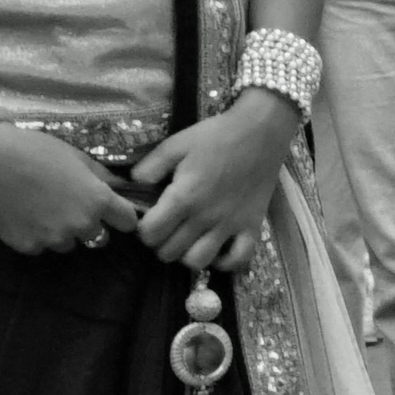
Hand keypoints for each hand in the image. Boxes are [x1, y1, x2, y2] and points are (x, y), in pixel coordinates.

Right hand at [0, 118, 138, 256]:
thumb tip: (122, 187)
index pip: (128, 222)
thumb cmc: (39, 151)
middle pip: (100, 238)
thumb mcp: (78, 157)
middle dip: (92, 226)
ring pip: (68, 244)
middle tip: (73, 208)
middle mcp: (80, 225)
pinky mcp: (28, 247)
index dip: (123, 216)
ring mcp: (53, 239)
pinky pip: (41, 246)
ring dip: (63, 232)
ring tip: (44, 210)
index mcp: (98, 201)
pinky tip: (25, 215)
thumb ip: (103, 176)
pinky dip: (36, 235)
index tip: (115, 212)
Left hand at [131, 91, 306, 263]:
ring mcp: (230, 225)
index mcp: (183, 196)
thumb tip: (134, 185)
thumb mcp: (176, 143)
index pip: (150, 233)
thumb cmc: (216, 136)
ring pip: (198, 261)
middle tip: (166, 228)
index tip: (149, 219)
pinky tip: (217, 250)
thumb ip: (150, 166)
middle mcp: (204, 217)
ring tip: (187, 240)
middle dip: (161, 242)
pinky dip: (225, 262)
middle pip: (169, 251)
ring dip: (186, 255)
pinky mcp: (252, 227)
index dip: (143, 229)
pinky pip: (238, 260)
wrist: (261, 131)